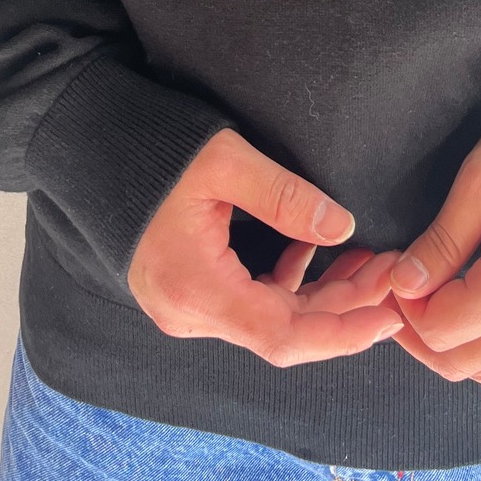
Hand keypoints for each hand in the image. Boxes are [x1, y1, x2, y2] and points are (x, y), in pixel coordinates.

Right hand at [127, 127, 404, 366]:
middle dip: (343, 307)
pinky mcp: (186, 287)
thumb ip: (285, 197)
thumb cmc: (154, 149)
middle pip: (281, 331)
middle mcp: (187, 312)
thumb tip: (342, 228)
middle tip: (391, 272)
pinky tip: (318, 250)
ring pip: (268, 317)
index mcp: (196, 290)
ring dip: (320, 294)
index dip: (343, 332)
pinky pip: (248, 300)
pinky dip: (289, 282)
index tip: (389, 317)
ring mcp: (183, 304)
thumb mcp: (224, 161)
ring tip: (368, 259)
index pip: (284, 337)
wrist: (89, 143)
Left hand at [385, 111, 480, 384]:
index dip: (404, 308)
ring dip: (456, 347)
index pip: (439, 331)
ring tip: (435, 303)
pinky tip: (479, 310)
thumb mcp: (480, 183)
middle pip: (461, 364)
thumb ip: (439, 243)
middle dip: (421, 336)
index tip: (396, 272)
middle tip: (403, 296)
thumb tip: (403, 284)